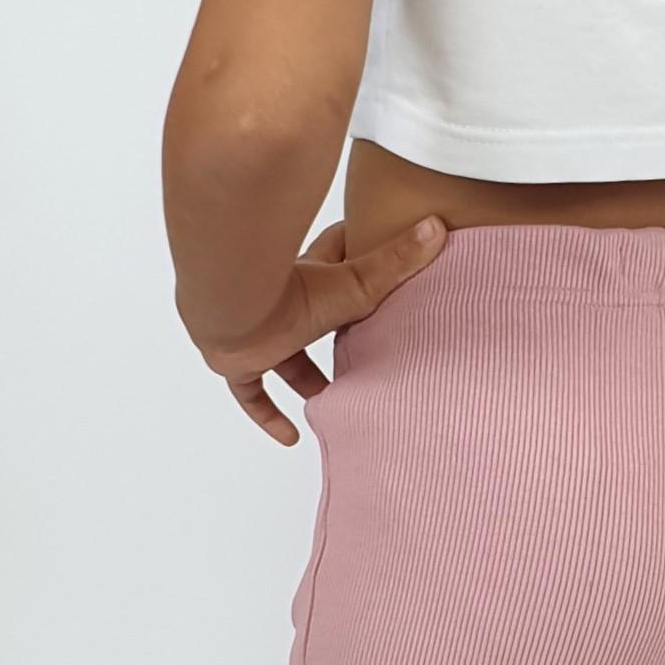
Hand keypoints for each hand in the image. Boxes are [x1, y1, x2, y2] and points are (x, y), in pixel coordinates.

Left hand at [200, 212, 449, 443]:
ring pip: (283, 355)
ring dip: (303, 373)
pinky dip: (267, 414)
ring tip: (332, 392)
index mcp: (309, 272)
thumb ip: (396, 260)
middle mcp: (279, 299)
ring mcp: (256, 331)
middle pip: (311, 311)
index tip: (377, 254)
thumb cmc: (288, 288)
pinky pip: (251, 393)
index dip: (356, 252)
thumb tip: (436, 226)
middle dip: (330, 323)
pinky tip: (290, 437)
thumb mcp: (355, 282)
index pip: (335, 252)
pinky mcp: (238, 361)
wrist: (227, 307)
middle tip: (358, 339)